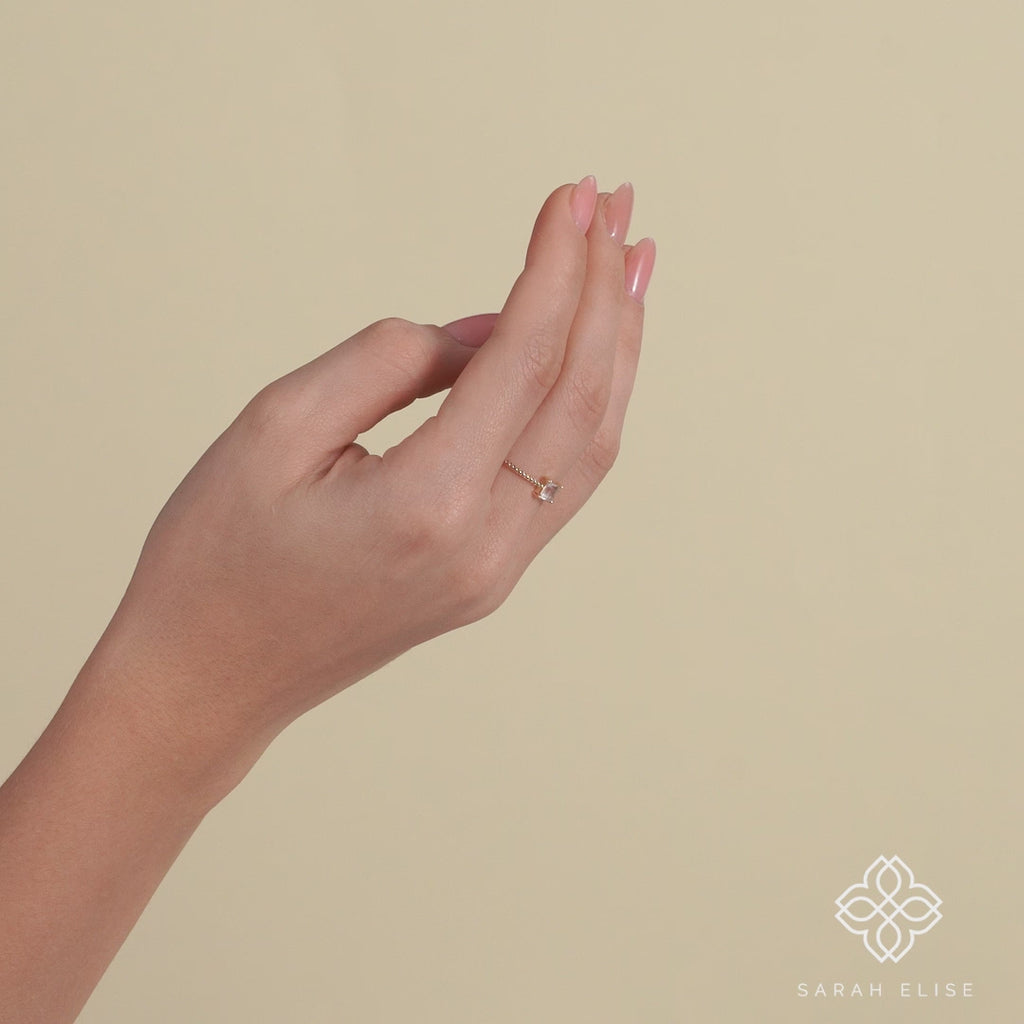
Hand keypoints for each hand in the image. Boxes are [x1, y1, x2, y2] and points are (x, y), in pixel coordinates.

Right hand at [85, 177, 655, 769]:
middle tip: (620, 204)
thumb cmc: (216, 552)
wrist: (209, 680)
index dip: (555, 267)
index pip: (524, 359)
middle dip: (604, 291)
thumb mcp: (277, 427)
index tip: (572, 193)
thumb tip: (487, 329)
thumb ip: (392, 362)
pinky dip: (589, 404)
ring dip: (614, 346)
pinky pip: (565, 478)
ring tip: (627, 265)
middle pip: (579, 396)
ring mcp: (498, 572)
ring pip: (590, 442)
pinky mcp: (492, 579)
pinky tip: (593, 353)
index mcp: (427, 505)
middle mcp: (485, 546)